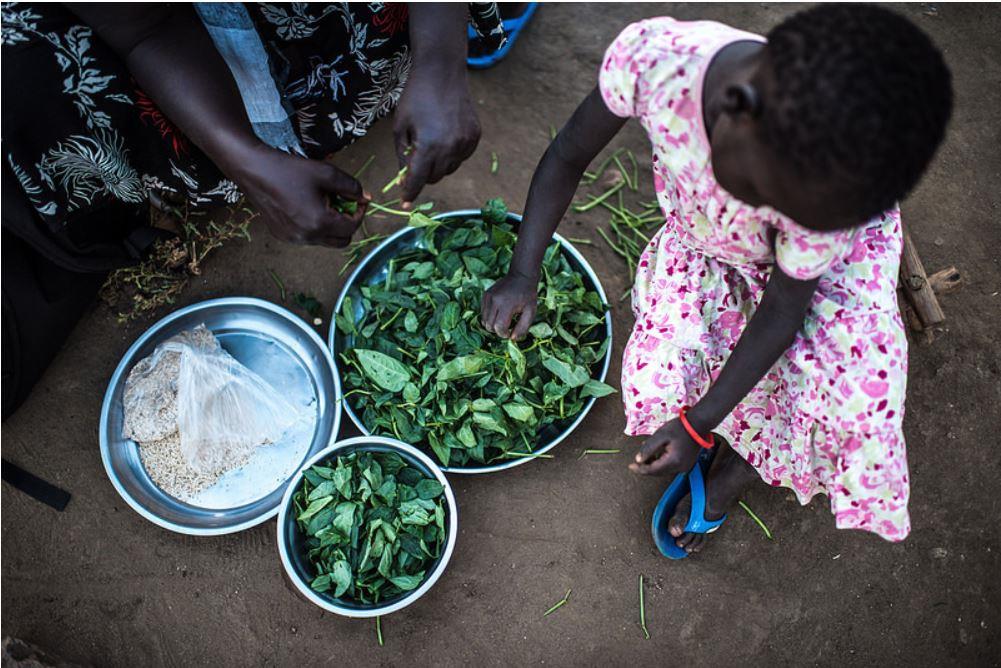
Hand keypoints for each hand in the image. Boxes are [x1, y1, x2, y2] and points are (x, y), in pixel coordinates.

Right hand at [232, 144, 368, 246]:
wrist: (254, 170)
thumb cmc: (290, 170)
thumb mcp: (326, 173)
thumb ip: (351, 186)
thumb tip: (365, 197)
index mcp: (319, 223)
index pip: (352, 227)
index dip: (359, 212)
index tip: (358, 199)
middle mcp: (307, 237)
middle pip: (342, 241)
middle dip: (348, 223)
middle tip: (342, 204)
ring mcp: (293, 239)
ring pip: (325, 240)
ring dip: (331, 226)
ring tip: (322, 202)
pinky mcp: (283, 237)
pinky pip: (309, 237)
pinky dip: (315, 227)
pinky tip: (306, 207)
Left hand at [393, 64, 479, 204]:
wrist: (442, 73)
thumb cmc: (415, 97)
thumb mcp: (400, 127)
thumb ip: (402, 156)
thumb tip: (406, 177)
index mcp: (429, 146)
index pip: (418, 180)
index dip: (410, 193)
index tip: (405, 203)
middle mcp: (450, 148)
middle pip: (434, 177)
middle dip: (423, 174)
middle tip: (414, 161)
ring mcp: (466, 143)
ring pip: (449, 169)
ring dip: (438, 165)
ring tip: (431, 143)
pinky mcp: (475, 136)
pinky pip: (461, 156)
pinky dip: (451, 154)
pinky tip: (444, 136)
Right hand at [481, 271, 538, 339]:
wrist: (521, 276)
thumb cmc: (528, 296)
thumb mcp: (530, 312)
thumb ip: (522, 327)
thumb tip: (512, 339)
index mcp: (507, 305)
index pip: (499, 327)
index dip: (504, 334)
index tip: (510, 333)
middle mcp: (495, 300)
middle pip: (489, 326)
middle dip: (498, 330)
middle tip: (507, 326)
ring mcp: (488, 297)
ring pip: (484, 321)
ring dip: (492, 324)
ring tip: (503, 320)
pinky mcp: (485, 295)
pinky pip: (483, 313)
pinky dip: (489, 317)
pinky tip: (499, 313)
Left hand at [629, 418, 701, 475]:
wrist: (699, 424)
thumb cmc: (680, 427)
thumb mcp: (661, 435)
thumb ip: (649, 448)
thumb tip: (638, 460)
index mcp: (674, 461)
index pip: (653, 470)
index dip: (640, 469)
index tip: (630, 466)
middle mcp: (680, 468)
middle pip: (658, 472)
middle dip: (646, 468)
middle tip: (635, 462)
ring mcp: (685, 467)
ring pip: (663, 470)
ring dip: (653, 465)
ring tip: (645, 455)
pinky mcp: (686, 464)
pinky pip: (670, 467)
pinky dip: (661, 463)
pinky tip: (656, 454)